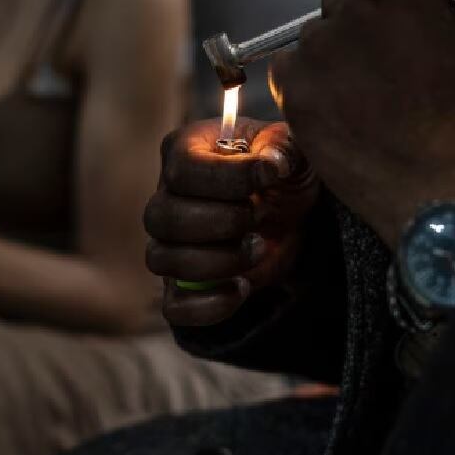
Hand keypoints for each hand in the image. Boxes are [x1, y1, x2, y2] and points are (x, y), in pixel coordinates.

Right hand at [145, 118, 318, 326]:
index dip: (230, 178)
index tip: (270, 176)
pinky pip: (174, 307)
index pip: (183, 169)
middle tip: (260, 215)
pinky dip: (210, 305)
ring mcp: (167, 244)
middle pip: (161, 217)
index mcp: (184, 151)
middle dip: (222, 222)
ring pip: (161, 260)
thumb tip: (270, 164)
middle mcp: (165, 197)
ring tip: (258, 247)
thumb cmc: (281, 172)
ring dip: (218, 261)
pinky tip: (244, 287)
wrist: (289, 214)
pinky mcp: (181, 286)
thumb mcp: (293, 151)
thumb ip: (284, 148)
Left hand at [270, 0, 454, 246]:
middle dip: (345, 29)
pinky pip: (285, 70)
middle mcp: (360, 4)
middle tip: (364, 72)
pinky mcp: (294, 79)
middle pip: (335, 0)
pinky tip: (329, 112)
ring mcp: (322, 41)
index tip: (371, 22)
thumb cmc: (454, 118)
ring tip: (352, 102)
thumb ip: (420, 8)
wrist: (431, 177)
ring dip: (323, 60)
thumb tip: (394, 3)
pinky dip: (299, 87)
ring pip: (309, 38)